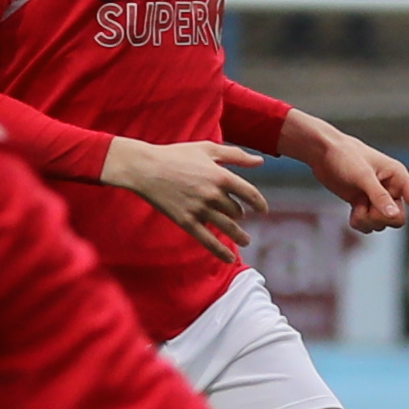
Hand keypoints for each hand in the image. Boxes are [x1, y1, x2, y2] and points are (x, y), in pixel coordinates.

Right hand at [102, 137, 266, 243]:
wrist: (146, 168)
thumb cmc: (177, 155)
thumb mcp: (208, 149)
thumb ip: (236, 155)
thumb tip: (260, 162)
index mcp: (221, 176)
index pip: (250, 194)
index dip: (259, 204)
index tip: (262, 210)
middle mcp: (213, 195)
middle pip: (236, 211)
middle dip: (240, 215)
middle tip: (239, 217)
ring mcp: (200, 210)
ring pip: (227, 227)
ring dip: (239, 236)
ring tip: (245, 241)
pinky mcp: (186, 221)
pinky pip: (208, 240)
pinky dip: (220, 251)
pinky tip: (229, 259)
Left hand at [289, 117, 408, 239]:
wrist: (323, 153)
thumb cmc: (345, 156)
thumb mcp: (362, 175)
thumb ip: (378, 196)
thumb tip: (393, 216)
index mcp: (398, 177)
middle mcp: (391, 189)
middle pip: (397, 219)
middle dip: (381, 218)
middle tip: (365, 206)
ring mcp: (377, 198)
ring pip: (382, 224)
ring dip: (367, 220)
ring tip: (356, 205)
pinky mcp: (363, 204)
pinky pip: (368, 225)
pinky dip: (360, 222)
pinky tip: (352, 210)